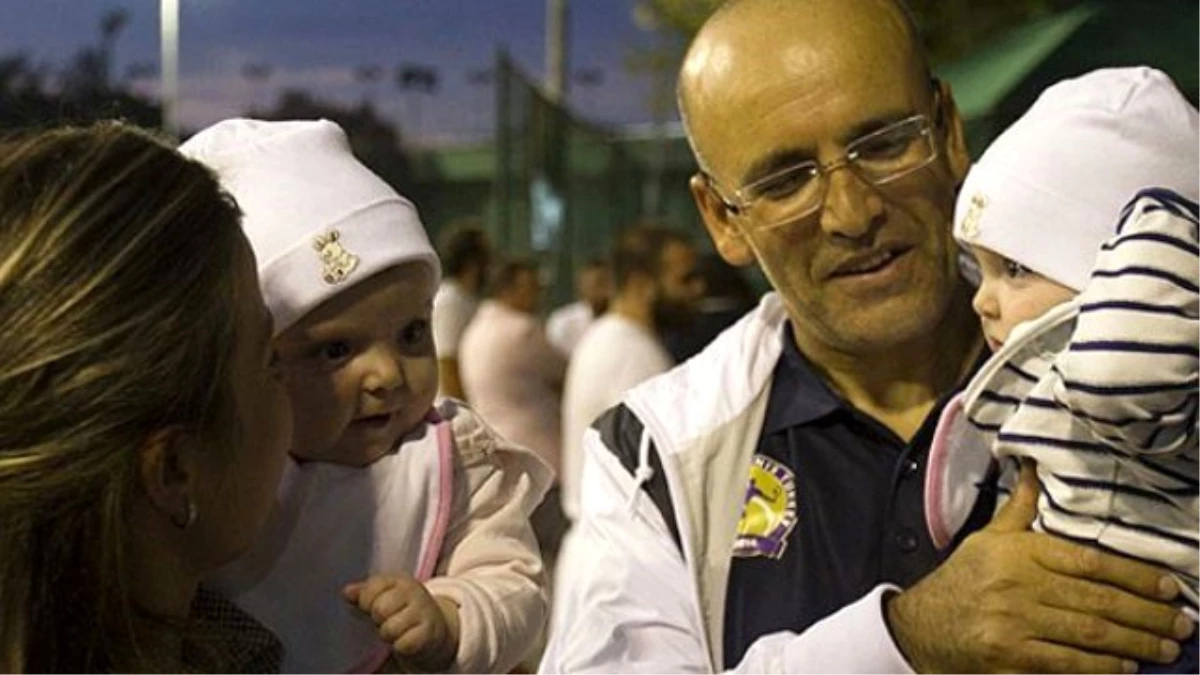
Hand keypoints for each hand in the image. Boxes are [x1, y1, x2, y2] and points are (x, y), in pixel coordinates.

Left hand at [344, 574, 460, 671]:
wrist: (434, 627)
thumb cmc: (402, 610)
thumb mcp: (384, 596)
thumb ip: (364, 593)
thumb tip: (347, 592)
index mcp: (399, 580)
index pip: (371, 588)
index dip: (365, 602)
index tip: (371, 607)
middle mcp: (413, 592)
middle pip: (379, 609)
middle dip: (378, 619)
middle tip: (385, 620)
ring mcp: (423, 611)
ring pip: (390, 629)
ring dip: (388, 635)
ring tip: (395, 631)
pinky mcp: (429, 633)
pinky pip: (403, 644)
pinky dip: (400, 646)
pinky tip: (405, 640)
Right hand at [887, 460, 1194, 673]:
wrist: (919, 626)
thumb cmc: (961, 580)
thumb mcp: (987, 538)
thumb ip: (1020, 509)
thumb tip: (1034, 465)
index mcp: (1018, 553)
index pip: (1088, 562)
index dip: (1134, 576)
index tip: (1169, 587)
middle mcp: (1017, 586)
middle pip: (1096, 601)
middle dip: (1147, 615)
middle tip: (1182, 624)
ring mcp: (1013, 625)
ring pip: (1088, 634)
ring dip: (1134, 643)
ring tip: (1165, 648)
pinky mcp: (1009, 659)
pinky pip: (1066, 664)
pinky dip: (1100, 667)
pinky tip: (1126, 667)